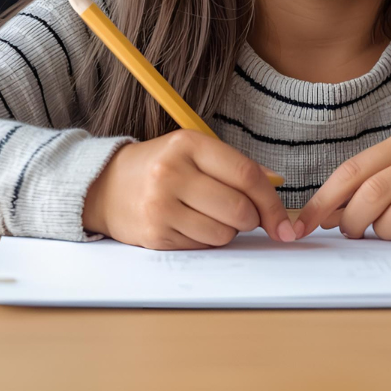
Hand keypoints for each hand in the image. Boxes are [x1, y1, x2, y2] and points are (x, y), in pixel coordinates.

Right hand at [82, 129, 296, 249]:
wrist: (107, 186)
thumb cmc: (162, 165)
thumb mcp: (195, 150)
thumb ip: (235, 165)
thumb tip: (275, 184)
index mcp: (188, 144)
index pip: (245, 174)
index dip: (271, 201)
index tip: (283, 221)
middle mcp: (172, 173)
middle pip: (238, 209)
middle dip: (251, 218)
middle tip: (244, 214)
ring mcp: (161, 206)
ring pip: (223, 234)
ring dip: (228, 231)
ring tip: (210, 214)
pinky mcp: (155, 235)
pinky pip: (202, 246)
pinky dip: (207, 240)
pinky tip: (191, 224)